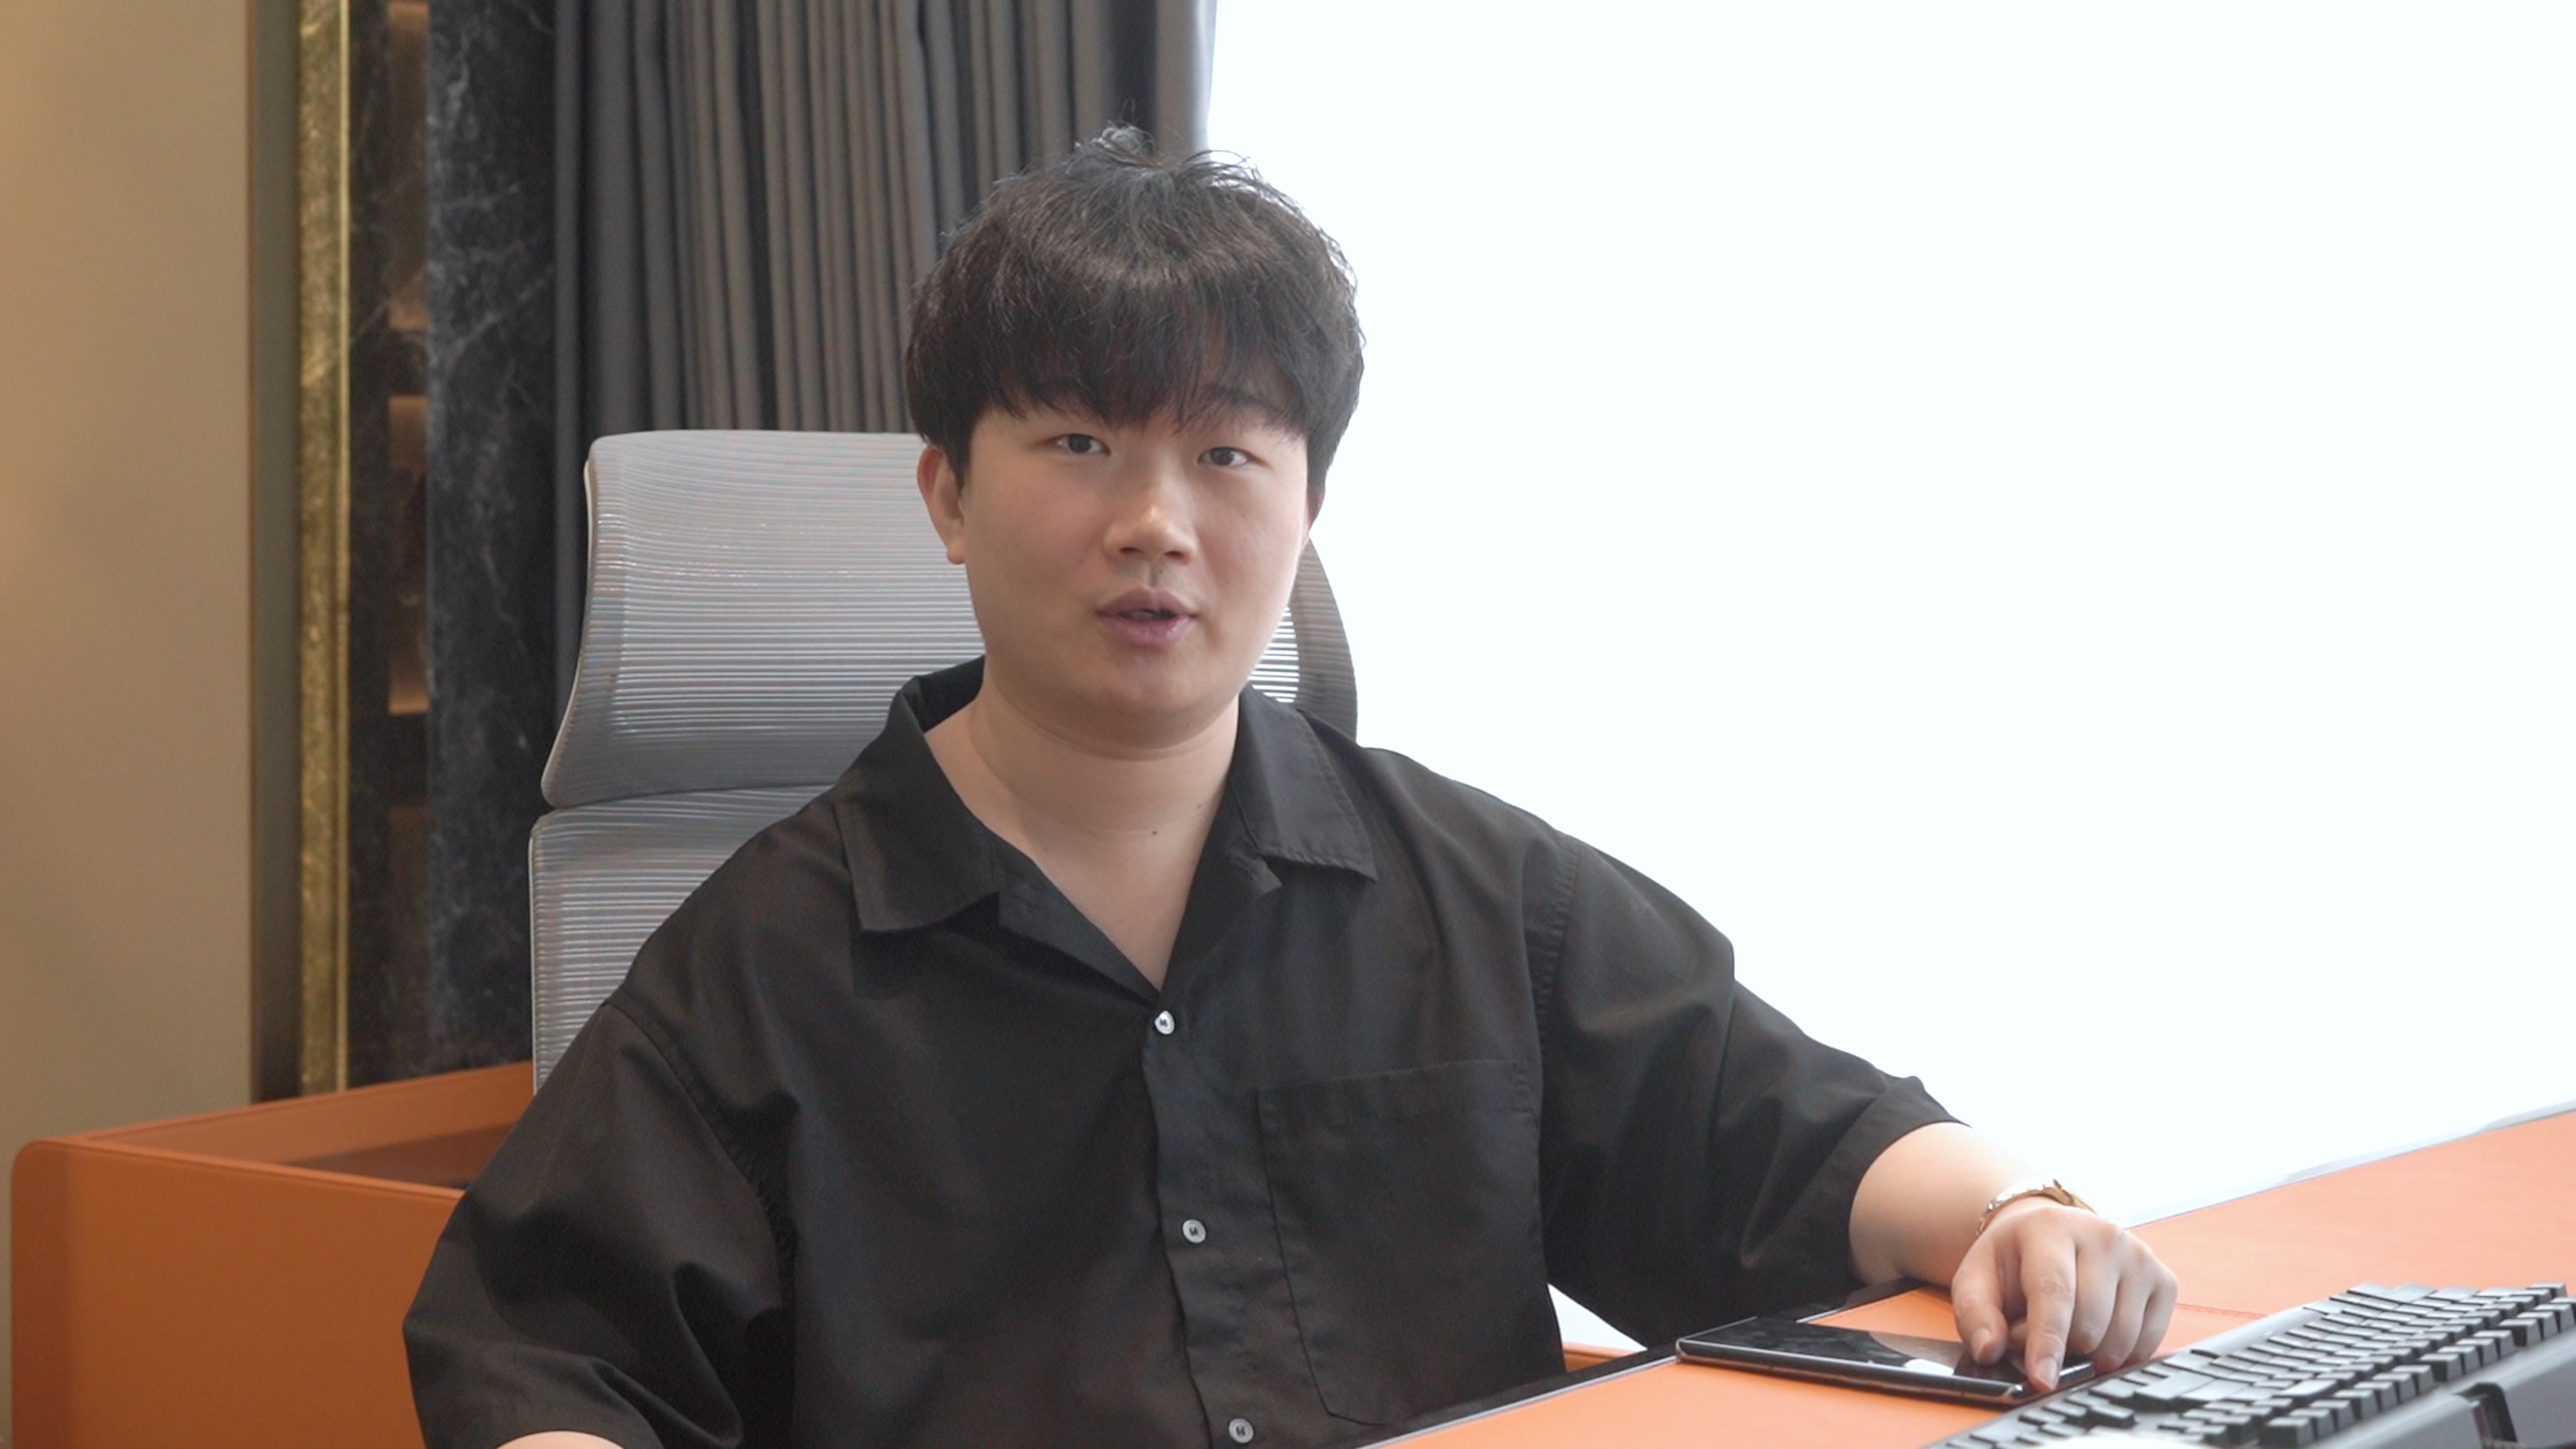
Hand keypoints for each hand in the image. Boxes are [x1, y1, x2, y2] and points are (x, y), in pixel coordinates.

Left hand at [1950, 1200, 2177, 1390]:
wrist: (2049, 1233)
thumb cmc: (2013, 1262)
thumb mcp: (1977, 1279)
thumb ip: (1975, 1314)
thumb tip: (1989, 1350)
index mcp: (2051, 1228)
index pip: (2054, 1292)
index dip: (2048, 1341)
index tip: (2042, 1380)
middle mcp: (2104, 1236)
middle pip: (2090, 1323)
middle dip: (2060, 1347)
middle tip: (2035, 1334)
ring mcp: (2140, 1257)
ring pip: (2121, 1339)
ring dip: (2089, 1355)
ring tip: (2066, 1329)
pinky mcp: (2164, 1281)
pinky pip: (2147, 1344)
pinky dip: (2120, 1355)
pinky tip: (2098, 1335)